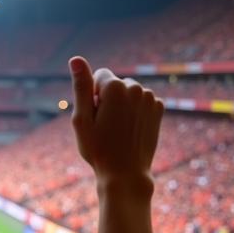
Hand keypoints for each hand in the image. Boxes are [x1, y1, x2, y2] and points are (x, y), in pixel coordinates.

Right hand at [68, 56, 162, 186]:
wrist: (125, 173)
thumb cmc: (98, 148)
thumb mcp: (81, 119)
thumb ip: (81, 87)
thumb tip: (75, 59)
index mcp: (115, 87)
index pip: (99, 75)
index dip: (92, 96)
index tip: (94, 117)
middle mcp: (136, 87)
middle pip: (115, 84)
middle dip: (108, 99)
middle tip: (105, 126)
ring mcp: (150, 98)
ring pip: (129, 93)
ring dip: (122, 105)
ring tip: (118, 130)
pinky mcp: (158, 108)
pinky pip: (141, 101)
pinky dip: (135, 112)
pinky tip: (130, 129)